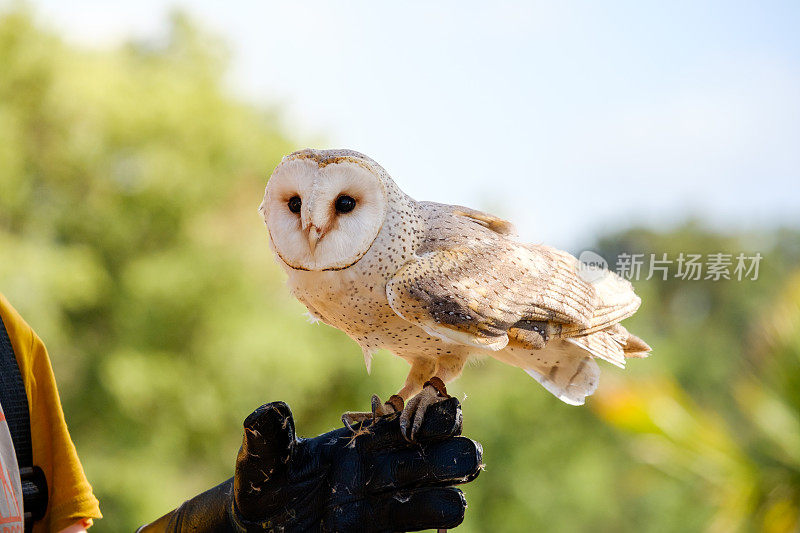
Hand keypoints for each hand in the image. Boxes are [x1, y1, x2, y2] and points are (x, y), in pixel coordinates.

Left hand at [231, 399, 481, 531]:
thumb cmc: (263, 492)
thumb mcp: (260, 465)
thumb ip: (266, 438)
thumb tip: (270, 410)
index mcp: (367, 441)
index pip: (422, 417)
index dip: (435, 415)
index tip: (418, 426)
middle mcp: (387, 471)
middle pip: (449, 456)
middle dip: (456, 456)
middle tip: (438, 464)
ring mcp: (389, 510)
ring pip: (447, 499)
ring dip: (447, 501)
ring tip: (431, 506)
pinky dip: (430, 529)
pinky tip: (419, 529)